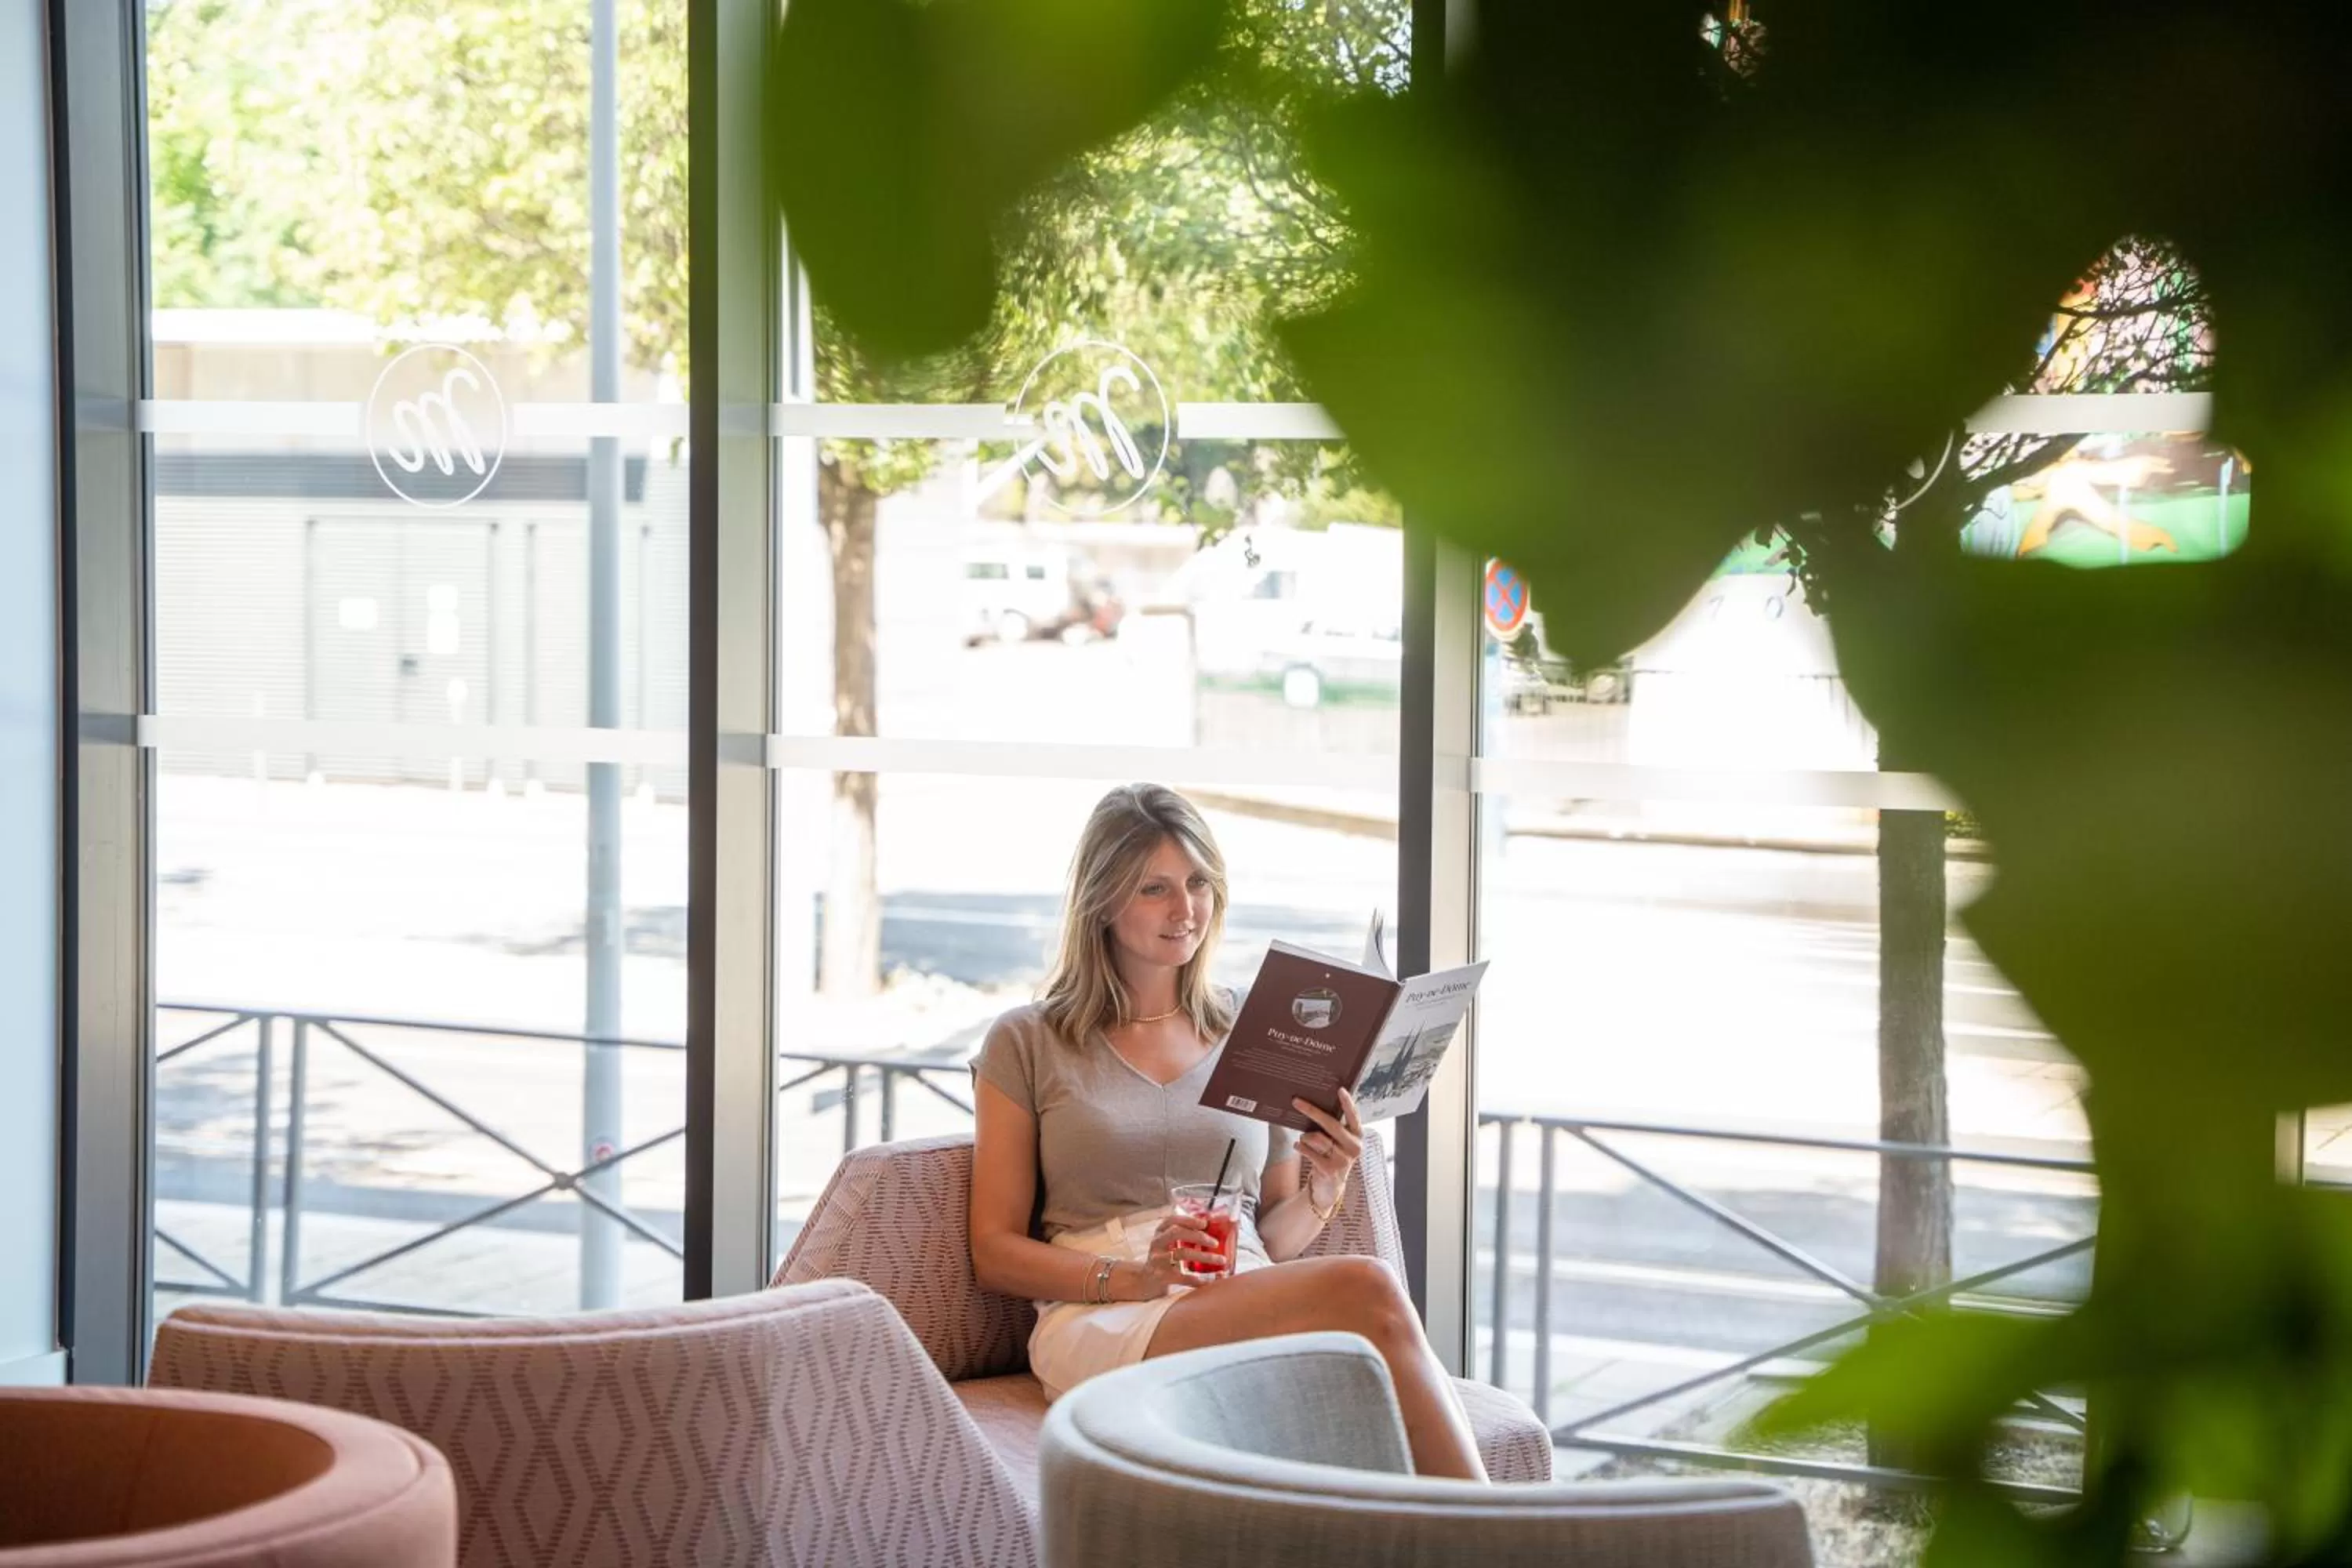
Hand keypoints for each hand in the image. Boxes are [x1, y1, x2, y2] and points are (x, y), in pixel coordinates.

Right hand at [1141, 1209, 1227, 1291]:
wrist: (1145, 1281)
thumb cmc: (1163, 1258)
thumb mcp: (1168, 1243)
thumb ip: (1183, 1235)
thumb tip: (1211, 1228)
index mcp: (1160, 1232)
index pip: (1172, 1220)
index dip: (1189, 1220)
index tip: (1205, 1223)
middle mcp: (1156, 1244)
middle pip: (1176, 1233)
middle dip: (1198, 1236)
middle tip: (1215, 1243)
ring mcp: (1157, 1260)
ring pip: (1182, 1254)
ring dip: (1205, 1256)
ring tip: (1221, 1260)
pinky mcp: (1161, 1277)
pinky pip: (1184, 1277)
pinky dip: (1200, 1279)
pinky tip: (1212, 1280)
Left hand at [1292, 1088, 1364, 1210]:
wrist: (1329, 1187)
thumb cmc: (1331, 1156)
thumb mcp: (1336, 1141)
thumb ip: (1332, 1126)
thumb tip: (1314, 1104)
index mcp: (1357, 1136)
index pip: (1354, 1117)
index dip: (1348, 1103)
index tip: (1340, 1090)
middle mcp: (1354, 1147)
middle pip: (1331, 1124)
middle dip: (1311, 1111)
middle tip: (1296, 1101)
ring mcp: (1343, 1159)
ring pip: (1317, 1137)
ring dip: (1305, 1136)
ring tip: (1303, 1138)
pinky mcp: (1330, 1169)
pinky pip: (1309, 1151)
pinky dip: (1301, 1147)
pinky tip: (1298, 1146)